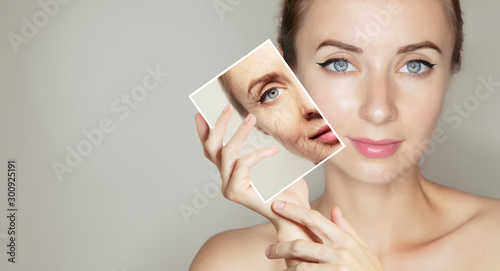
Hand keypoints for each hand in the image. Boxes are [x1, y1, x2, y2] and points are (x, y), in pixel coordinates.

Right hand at [194, 104, 309, 224]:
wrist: (296, 213)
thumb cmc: (288, 189)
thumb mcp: (274, 162)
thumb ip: (262, 145)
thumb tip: (262, 121)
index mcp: (230, 172)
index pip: (211, 150)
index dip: (204, 132)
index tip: (200, 114)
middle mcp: (225, 179)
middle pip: (211, 149)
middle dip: (217, 126)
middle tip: (227, 107)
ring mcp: (228, 187)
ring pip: (226, 153)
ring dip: (239, 133)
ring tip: (252, 118)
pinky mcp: (236, 193)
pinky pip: (243, 164)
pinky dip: (257, 154)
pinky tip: (272, 150)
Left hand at [265, 201, 384, 270]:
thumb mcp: (364, 250)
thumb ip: (347, 230)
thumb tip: (334, 209)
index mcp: (345, 239)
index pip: (314, 218)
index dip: (292, 210)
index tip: (276, 205)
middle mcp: (340, 252)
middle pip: (300, 245)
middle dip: (280, 247)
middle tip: (269, 251)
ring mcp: (336, 268)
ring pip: (299, 266)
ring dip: (287, 268)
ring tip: (283, 270)